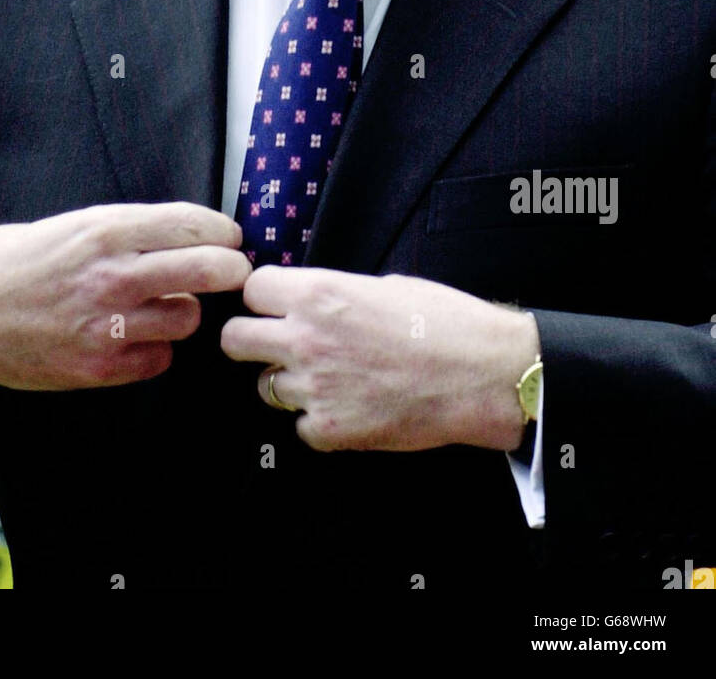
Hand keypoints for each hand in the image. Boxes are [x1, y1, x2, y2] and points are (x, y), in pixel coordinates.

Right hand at [0, 202, 250, 396]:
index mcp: (105, 229)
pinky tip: (134, 337)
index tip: (231, 237)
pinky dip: (155, 350)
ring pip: (187, 318)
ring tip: (161, 305)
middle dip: (231, 269)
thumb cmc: (11, 262)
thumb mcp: (70, 225)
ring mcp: (107, 325)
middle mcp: (112, 275)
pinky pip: (159, 359)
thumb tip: (187, 234)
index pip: (192, 224)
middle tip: (234, 271)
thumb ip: (126, 231)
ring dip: (183, 311)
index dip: (222, 231)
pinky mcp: (98, 367)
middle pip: (209, 270)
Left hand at [220, 267, 540, 452]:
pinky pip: (300, 427)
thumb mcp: (385, 285)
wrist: (482, 375)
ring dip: (287, 384)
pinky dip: (318, 422)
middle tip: (274, 346)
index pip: (252, 290)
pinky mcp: (329, 429)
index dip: (264, 299)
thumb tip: (320, 303)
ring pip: (264, 387)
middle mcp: (305, 338)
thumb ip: (339, 294)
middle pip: (234, 339)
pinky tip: (348, 409)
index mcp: (319, 294)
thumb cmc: (445, 323)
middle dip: (250, 341)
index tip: (275, 306)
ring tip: (327, 380)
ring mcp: (314, 387)